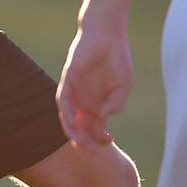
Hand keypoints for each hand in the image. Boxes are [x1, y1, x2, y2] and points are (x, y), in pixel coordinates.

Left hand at [56, 22, 132, 149]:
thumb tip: (104, 117)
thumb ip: (117, 104)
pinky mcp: (67, 81)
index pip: (95, 129)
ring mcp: (75, 92)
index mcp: (98, 105)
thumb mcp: (124, 86)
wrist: (108, 35)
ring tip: (82, 143)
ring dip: (74, 133)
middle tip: (93, 152)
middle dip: (85, 143)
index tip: (109, 142)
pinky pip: (62, 101)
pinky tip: (72, 121)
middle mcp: (84, 102)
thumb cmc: (118, 59)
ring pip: (68, 119)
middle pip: (80, 129)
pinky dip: (66, 113)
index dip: (100, 140)